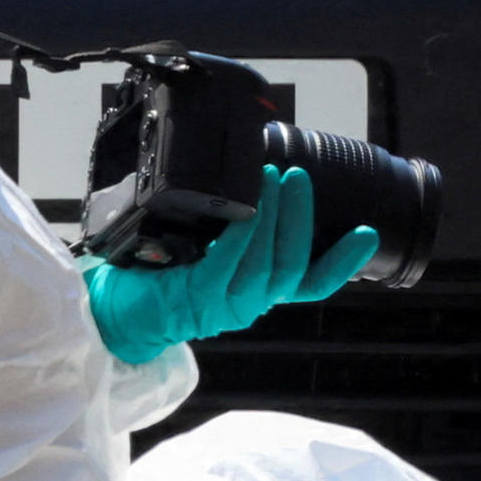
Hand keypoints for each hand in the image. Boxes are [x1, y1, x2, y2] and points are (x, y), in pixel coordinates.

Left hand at [81, 163, 382, 369]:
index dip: (342, 262)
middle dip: (301, 219)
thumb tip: (254, 173)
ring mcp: (224, 307)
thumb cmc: (158, 269)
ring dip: (274, 219)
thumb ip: (234, 223)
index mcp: (256, 292)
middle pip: (291, 267)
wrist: (114, 306)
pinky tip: (245, 211)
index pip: (311, 283)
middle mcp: (248, 304)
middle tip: (299, 177)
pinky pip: (228, 267)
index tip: (366, 233)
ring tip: (275, 180)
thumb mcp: (205, 244)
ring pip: (266, 266)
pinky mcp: (198, 301)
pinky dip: (242, 236)